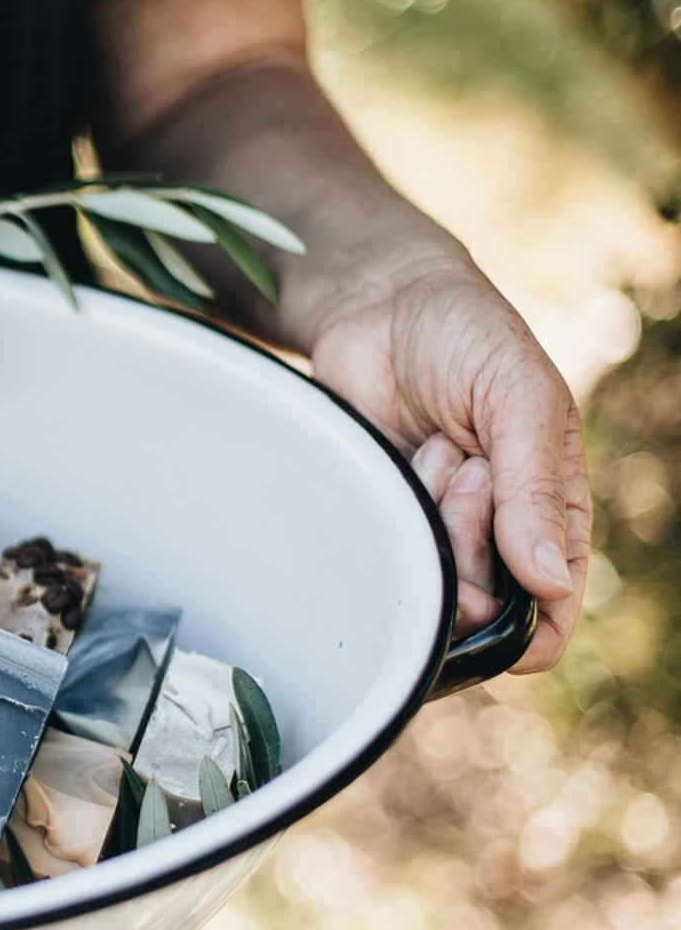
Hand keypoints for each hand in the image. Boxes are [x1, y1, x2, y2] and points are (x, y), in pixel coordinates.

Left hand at [309, 259, 589, 671]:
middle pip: (481, 602)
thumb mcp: (520, 398)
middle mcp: (491, 531)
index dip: (532, 626)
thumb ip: (536, 488)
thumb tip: (549, 583)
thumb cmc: (467, 338)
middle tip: (464, 463)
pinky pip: (376, 553)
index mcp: (550, 508)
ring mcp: (429, 527)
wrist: (376, 303)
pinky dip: (383, 515)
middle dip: (471, 537)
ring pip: (427, 582)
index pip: (553, 603)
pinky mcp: (376, 514)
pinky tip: (393, 459)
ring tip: (431, 448)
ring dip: (429, 520)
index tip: (503, 615)